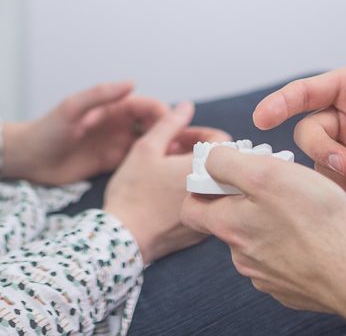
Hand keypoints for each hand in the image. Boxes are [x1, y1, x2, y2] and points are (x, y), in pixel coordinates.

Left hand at [2, 81, 218, 184]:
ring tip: (186, 164)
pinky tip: (168, 178)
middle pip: (153, 126)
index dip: (163, 114)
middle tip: (192, 149)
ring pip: (150, 145)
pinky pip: (139, 162)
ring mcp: (116, 144)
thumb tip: (133, 82)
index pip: (145, 106)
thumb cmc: (47, 130)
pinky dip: (154, 166)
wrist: (28, 159)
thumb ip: (100, 95)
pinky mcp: (112, 163)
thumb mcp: (71, 109)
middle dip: (173, 134)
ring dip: (168, 152)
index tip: (177, 126)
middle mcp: (117, 124)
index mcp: (110, 107)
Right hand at [102, 101, 227, 262]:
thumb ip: (170, 123)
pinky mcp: (202, 232)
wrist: (123, 238)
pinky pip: (206, 206)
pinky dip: (193, 194)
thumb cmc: (133, 192)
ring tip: (168, 172)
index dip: (199, 134)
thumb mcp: (146, 148)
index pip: (222, 141)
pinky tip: (169, 194)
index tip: (178, 138)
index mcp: (204, 169)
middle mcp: (214, 193)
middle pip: (218, 163)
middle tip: (171, 153)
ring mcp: (210, 215)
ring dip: (196, 173)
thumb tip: (186, 107)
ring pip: (213, 185)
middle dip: (197, 153)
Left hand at [181, 144, 345, 314]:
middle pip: (228, 221)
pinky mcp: (289, 288)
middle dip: (247, 201)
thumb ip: (228, 164)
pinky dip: (291, 245)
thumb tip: (210, 159)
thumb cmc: (316, 221)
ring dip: (272, 223)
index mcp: (227, 225)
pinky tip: (314, 234)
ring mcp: (265, 276)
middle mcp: (240, 256)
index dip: (204, 185)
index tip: (228, 173)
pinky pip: (282, 260)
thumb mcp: (267, 173)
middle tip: (277, 186)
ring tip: (303, 209)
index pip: (191, 206)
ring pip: (257, 240)